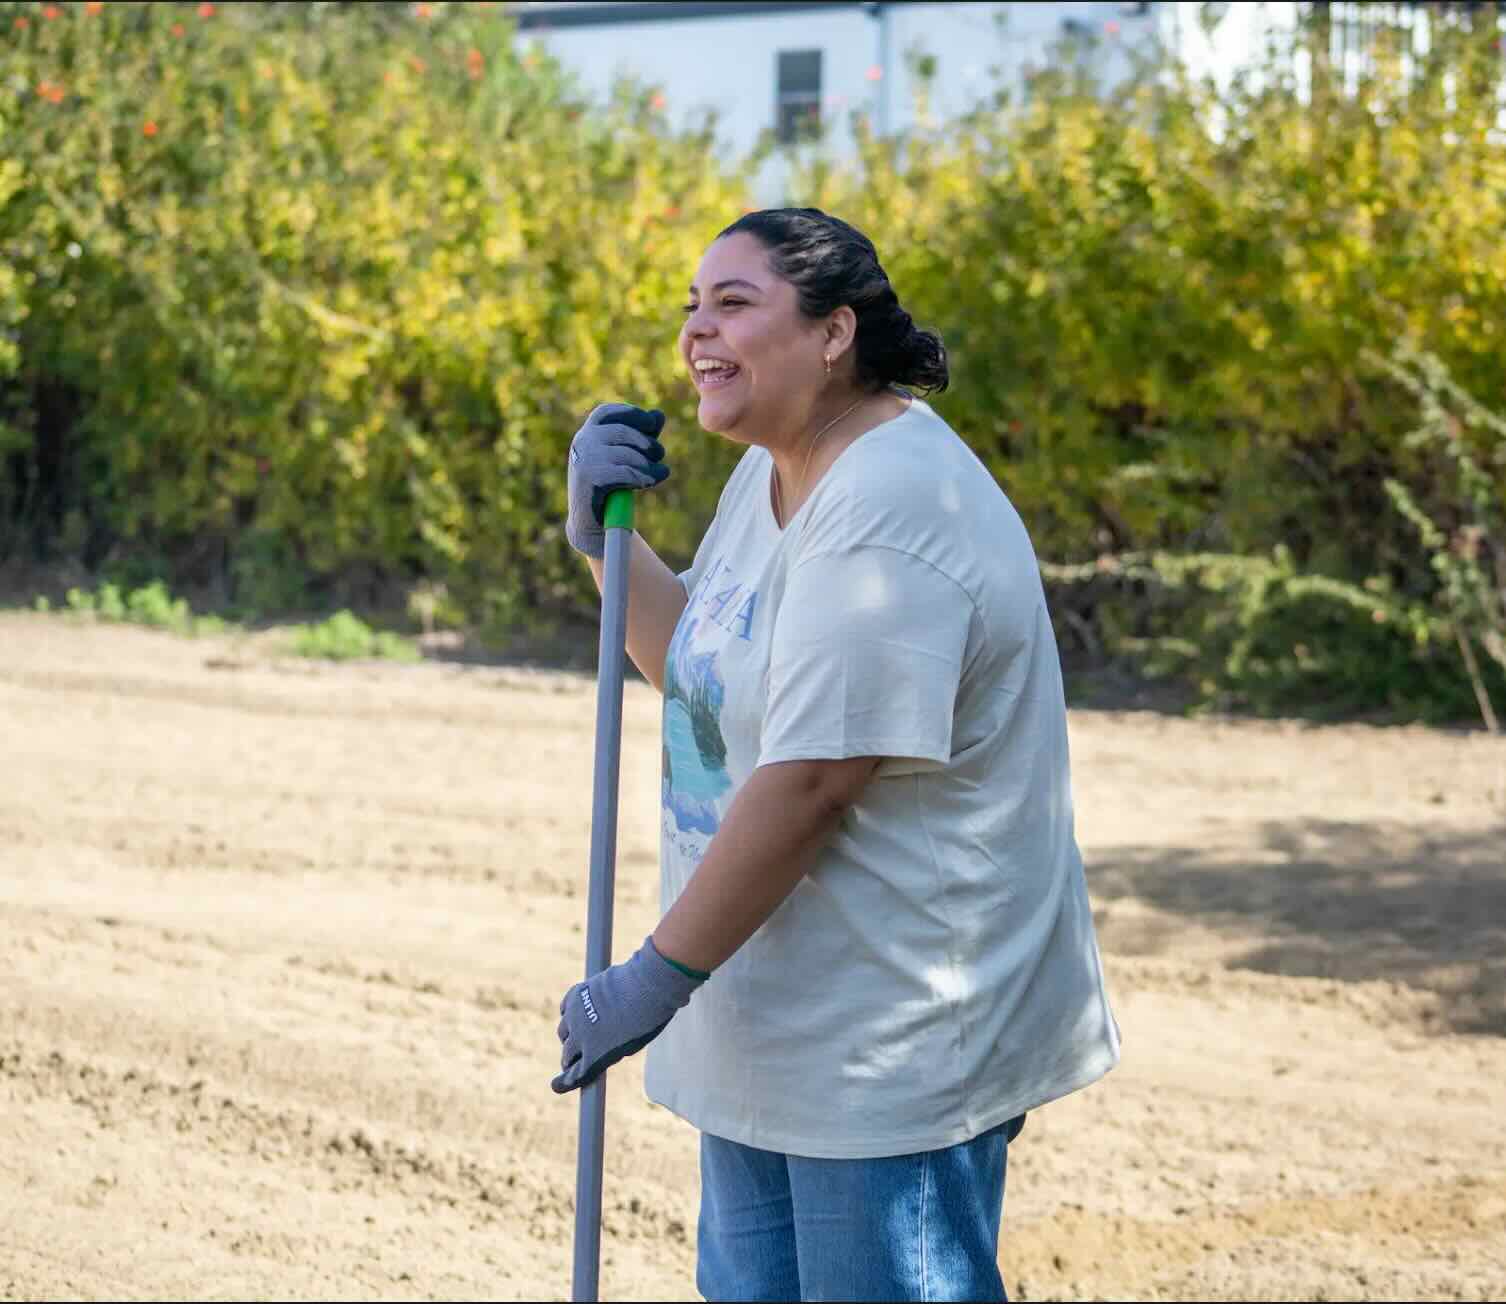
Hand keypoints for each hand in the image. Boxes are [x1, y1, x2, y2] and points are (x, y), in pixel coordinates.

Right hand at [551, 936, 704, 1093]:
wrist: (647, 986)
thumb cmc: (646, 1019)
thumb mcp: (631, 1045)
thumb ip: (609, 1052)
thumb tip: (597, 1052)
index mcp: (595, 1057)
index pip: (572, 1077)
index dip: (565, 1082)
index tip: (558, 1085)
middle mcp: (580, 1038)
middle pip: (567, 1054)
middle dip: (572, 1057)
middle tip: (579, 1055)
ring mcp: (575, 1016)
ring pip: (563, 1031)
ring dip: (571, 1033)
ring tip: (587, 1028)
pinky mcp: (575, 995)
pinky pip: (565, 1009)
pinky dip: (571, 1012)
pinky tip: (583, 1010)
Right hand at [565, 403, 669, 557]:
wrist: (590, 521)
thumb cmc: (610, 486)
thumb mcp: (625, 458)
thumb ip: (641, 436)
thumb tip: (659, 415)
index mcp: (587, 433)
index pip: (607, 412)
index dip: (631, 414)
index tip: (651, 424)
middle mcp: (582, 442)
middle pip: (621, 431)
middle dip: (646, 442)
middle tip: (660, 454)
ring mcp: (583, 459)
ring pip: (625, 453)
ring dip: (648, 464)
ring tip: (661, 473)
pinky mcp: (588, 479)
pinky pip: (623, 472)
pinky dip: (641, 476)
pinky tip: (649, 482)